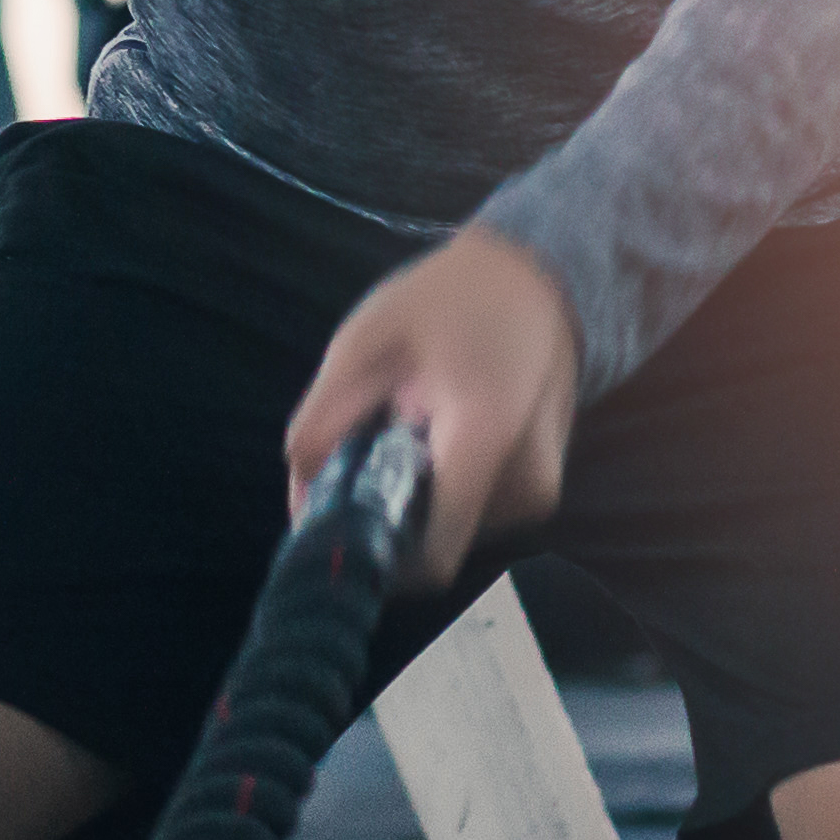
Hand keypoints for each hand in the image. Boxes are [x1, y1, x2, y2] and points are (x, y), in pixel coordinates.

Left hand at [286, 229, 581, 585]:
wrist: (536, 278)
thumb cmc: (445, 301)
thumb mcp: (362, 345)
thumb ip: (320, 427)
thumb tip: (300, 510)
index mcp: (486, 443)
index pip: (429, 560)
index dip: (372, 552)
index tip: (339, 513)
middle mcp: (526, 487)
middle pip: (431, 543)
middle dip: (388, 507)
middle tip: (375, 437)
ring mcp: (539, 494)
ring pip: (448, 529)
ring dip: (414, 491)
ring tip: (411, 422)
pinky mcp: (538, 491)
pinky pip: (470, 511)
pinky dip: (441, 483)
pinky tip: (437, 429)